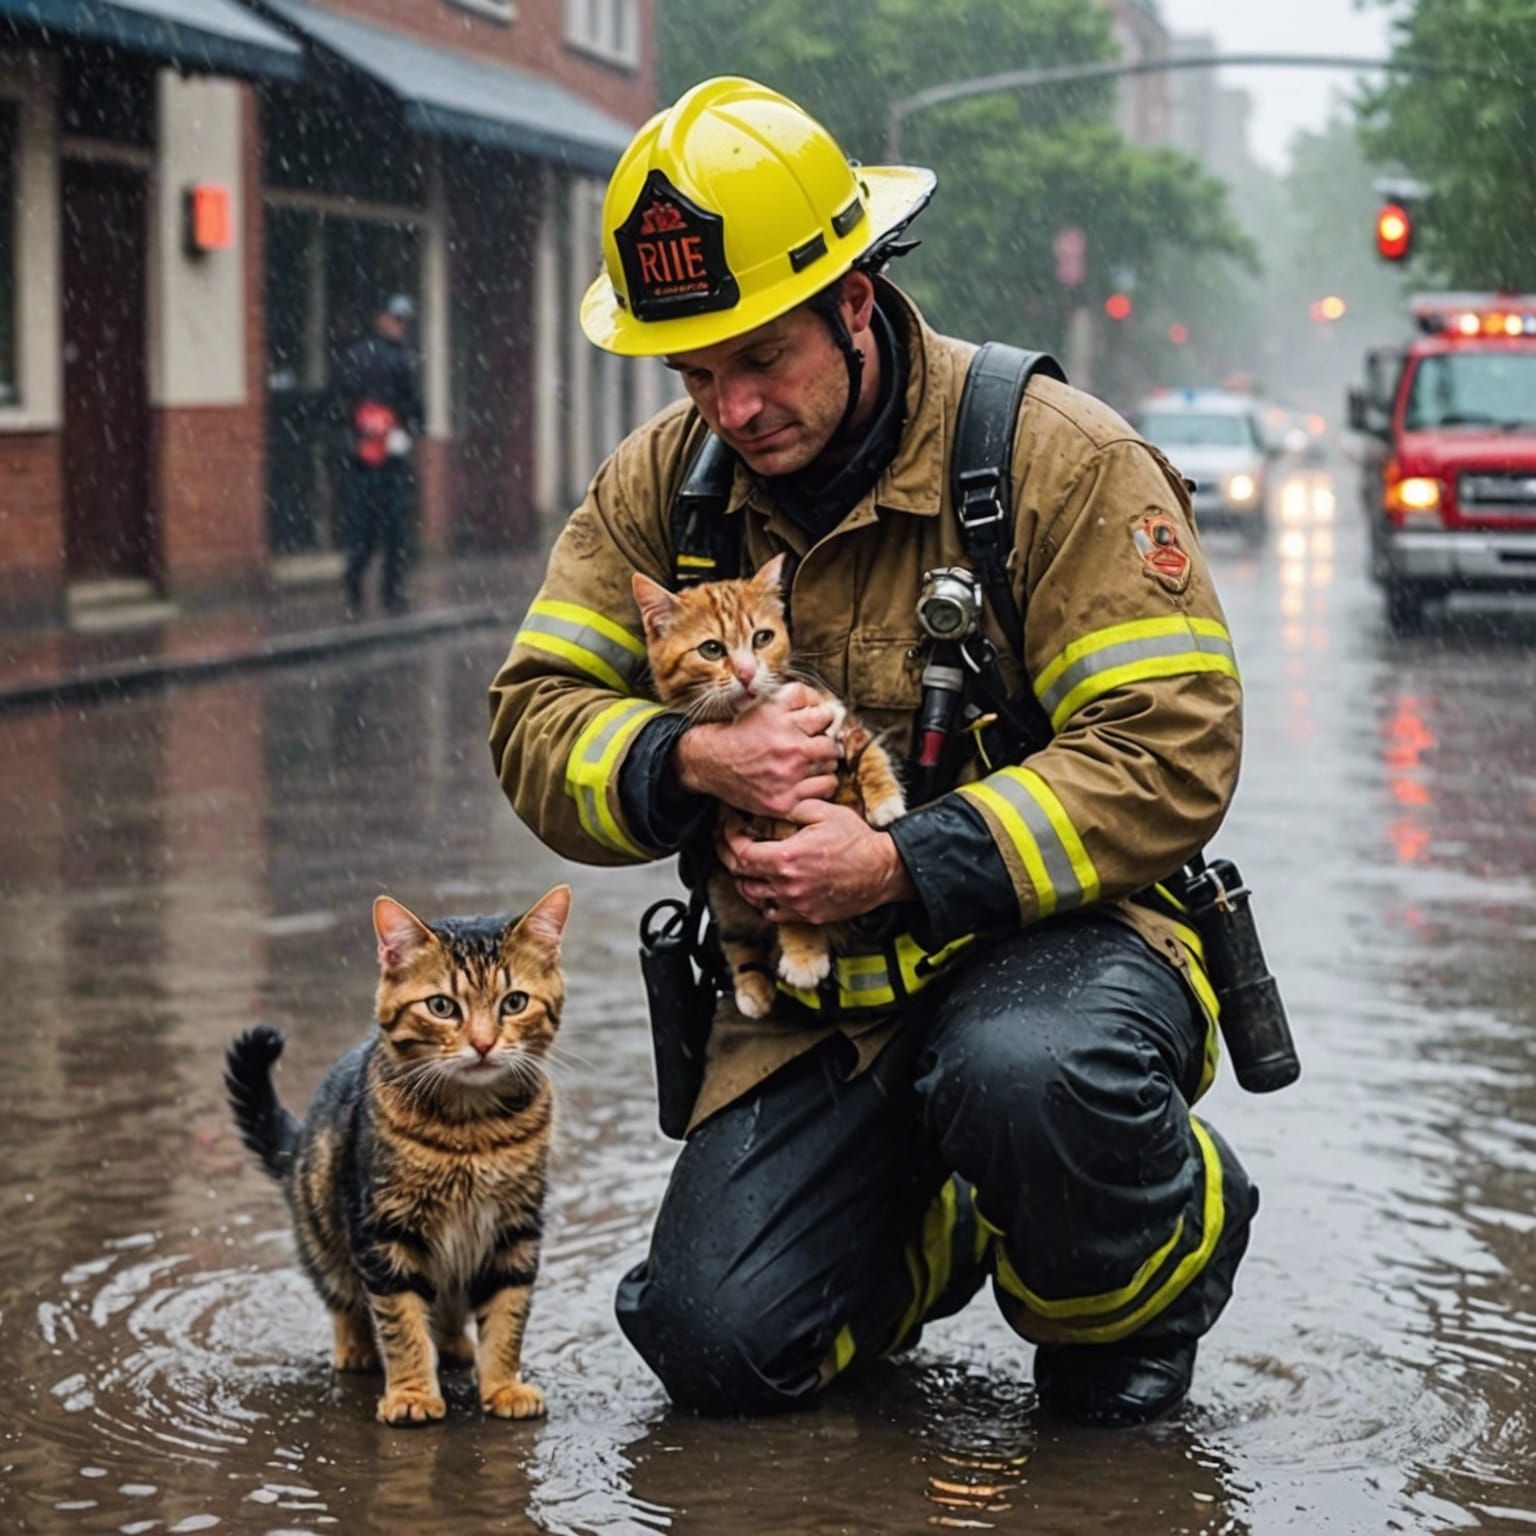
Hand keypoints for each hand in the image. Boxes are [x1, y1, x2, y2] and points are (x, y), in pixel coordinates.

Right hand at [674, 682, 840, 817]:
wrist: (709, 762)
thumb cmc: (738, 732)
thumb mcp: (762, 704)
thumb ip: (794, 697)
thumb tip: (822, 700)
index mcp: (781, 720)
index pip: (824, 715)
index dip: (823, 719)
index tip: (817, 725)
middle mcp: (787, 747)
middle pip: (831, 744)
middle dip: (826, 743)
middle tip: (817, 746)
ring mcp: (788, 776)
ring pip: (831, 766)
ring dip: (825, 763)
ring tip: (811, 763)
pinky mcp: (785, 800)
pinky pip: (824, 788)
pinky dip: (823, 783)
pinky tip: (812, 780)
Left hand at [717, 800, 915, 925]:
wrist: (883, 870)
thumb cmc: (858, 841)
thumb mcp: (824, 811)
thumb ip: (793, 807)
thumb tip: (771, 806)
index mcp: (787, 858)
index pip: (740, 853)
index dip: (728, 839)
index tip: (728, 829)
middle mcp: (787, 885)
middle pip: (740, 876)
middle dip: (728, 857)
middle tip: (727, 843)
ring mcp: (796, 903)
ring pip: (752, 897)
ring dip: (743, 880)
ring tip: (744, 865)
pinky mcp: (807, 915)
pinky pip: (773, 913)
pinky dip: (763, 900)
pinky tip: (767, 887)